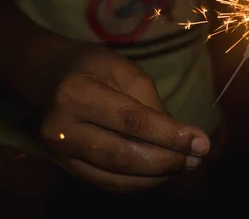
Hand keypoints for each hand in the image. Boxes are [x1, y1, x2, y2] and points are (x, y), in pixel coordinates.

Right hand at [39, 46, 209, 192]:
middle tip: (196, 159)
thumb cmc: (90, 66)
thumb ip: (149, 102)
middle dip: (166, 161)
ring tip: (183, 166)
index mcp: (77, 93)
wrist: (46, 76)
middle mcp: (61, 128)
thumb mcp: (123, 69)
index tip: (201, 143)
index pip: (132, 121)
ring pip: (116, 176)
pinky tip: (159, 173)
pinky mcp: (64, 166)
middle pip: (123, 155)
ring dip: (156, 176)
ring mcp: (59, 152)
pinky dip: (137, 182)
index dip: (170, 135)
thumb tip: (178, 137)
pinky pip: (106, 182)